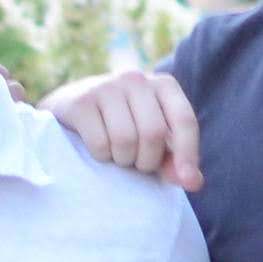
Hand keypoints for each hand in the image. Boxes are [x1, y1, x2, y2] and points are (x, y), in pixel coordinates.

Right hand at [48, 68, 203, 189]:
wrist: (69, 109)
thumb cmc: (120, 127)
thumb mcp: (152, 141)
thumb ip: (173, 161)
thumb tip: (193, 182)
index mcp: (163, 85)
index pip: (184, 121)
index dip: (188, 155)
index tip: (187, 182)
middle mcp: (136, 79)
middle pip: (154, 134)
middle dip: (147, 160)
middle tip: (136, 163)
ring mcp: (106, 87)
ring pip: (126, 140)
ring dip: (122, 160)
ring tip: (117, 154)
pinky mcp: (81, 101)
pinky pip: (101, 143)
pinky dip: (101, 156)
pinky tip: (97, 148)